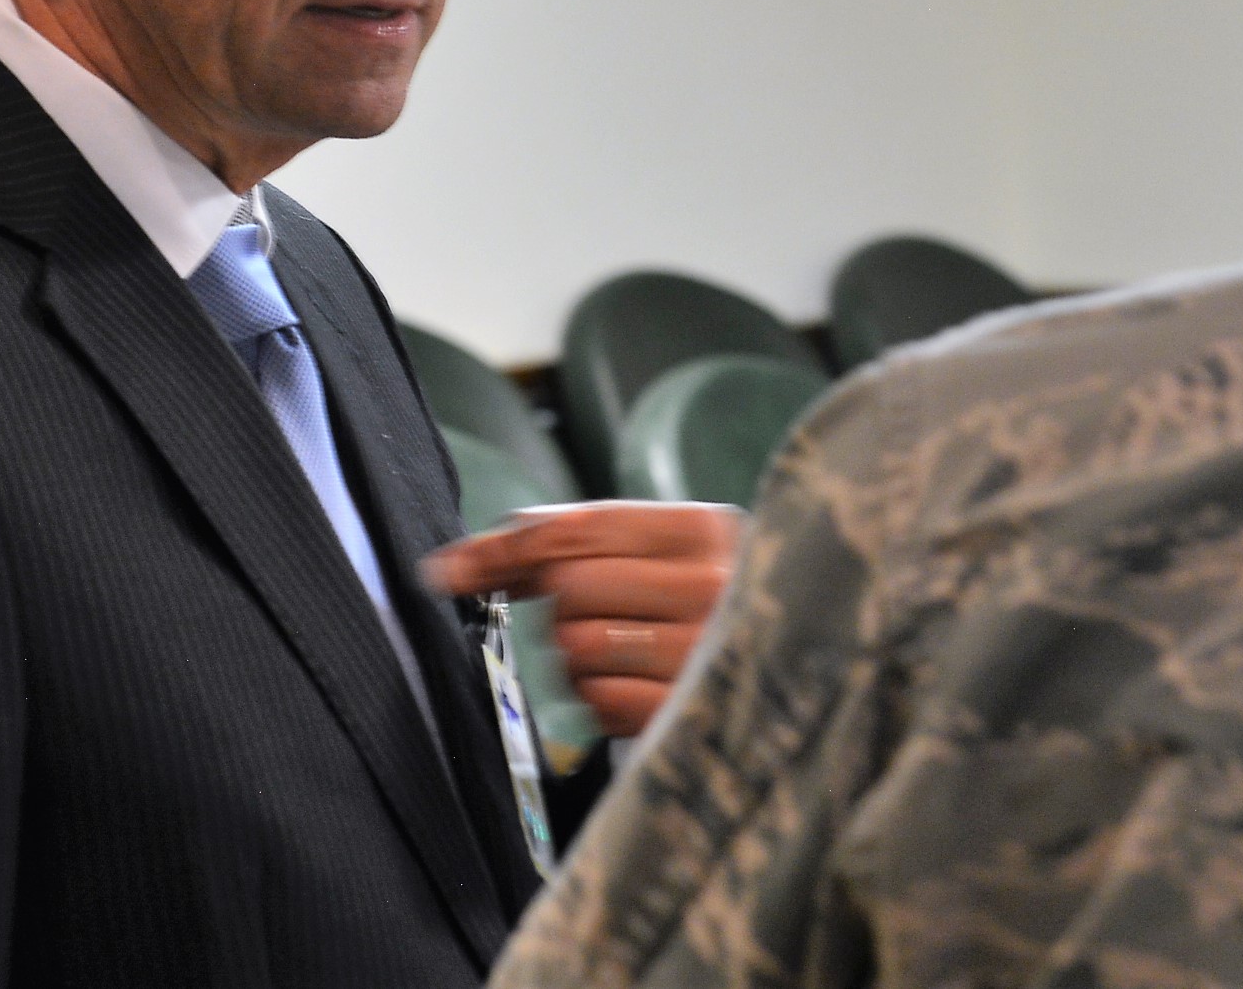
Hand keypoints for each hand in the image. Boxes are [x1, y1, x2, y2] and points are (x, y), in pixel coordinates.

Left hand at [426, 501, 743, 737]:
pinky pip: (598, 703)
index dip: (501, 548)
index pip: (575, 529)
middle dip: (563, 608)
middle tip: (598, 619)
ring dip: (581, 660)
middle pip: (568, 587)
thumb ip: (580, 541)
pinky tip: (639, 693)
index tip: (447, 569)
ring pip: (577, 647)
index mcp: (705, 529)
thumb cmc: (703, 609)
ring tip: (627, 659)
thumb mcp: (663, 555)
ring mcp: (706, 652)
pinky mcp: (689, 713)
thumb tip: (466, 560)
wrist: (795, 677)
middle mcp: (714, 585)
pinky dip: (602, 702)